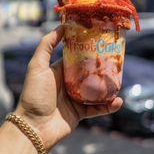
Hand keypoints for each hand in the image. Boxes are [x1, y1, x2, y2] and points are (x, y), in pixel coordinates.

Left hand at [15, 26, 122, 151]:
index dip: (87, 50)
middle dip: (102, 67)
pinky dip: (108, 106)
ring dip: (108, 87)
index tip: (100, 41)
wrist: (34, 127)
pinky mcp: (80, 113)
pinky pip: (98, 108)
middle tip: (116, 60)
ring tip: (119, 81)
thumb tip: (61, 27)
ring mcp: (75, 99)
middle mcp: (68, 83)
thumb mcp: (37, 66)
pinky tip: (118, 101)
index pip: (76, 57)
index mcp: (58, 71)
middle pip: (89, 73)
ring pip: (96, 90)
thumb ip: (47, 45)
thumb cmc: (34, 94)